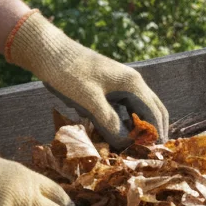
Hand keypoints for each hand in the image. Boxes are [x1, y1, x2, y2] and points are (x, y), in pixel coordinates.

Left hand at [6, 11, 168, 148]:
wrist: (49, 52)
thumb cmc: (68, 74)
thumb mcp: (89, 101)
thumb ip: (109, 122)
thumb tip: (127, 144)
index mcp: (132, 84)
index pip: (154, 113)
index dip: (156, 134)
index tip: (153, 154)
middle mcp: (132, 82)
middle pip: (154, 109)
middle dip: (154, 130)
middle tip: (151, 152)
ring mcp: (121, 84)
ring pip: (140, 108)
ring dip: (141, 126)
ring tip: (135, 146)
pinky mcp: (110, 87)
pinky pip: (126, 107)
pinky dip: (127, 121)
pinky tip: (119, 133)